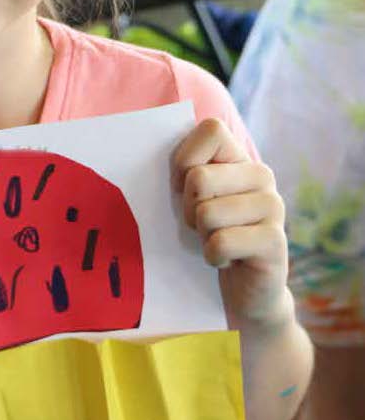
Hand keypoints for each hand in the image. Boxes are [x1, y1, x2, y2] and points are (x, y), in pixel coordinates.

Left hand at [171, 118, 288, 331]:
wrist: (244, 291)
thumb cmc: (208, 235)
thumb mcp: (191, 198)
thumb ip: (183, 169)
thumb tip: (143, 140)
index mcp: (240, 158)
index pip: (211, 129)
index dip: (185, 160)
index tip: (185, 188)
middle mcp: (262, 175)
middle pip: (199, 178)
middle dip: (188, 210)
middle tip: (204, 226)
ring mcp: (273, 206)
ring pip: (207, 213)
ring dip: (202, 236)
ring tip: (218, 241)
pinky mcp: (275, 241)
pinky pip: (221, 242)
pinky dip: (214, 257)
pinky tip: (228, 261)